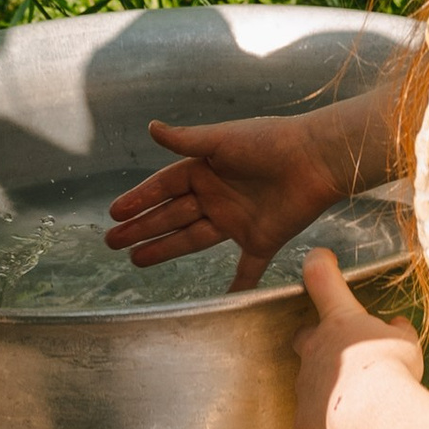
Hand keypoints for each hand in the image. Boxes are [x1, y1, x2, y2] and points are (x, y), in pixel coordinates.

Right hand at [105, 111, 342, 291]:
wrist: (315, 159)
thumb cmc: (269, 142)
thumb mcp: (222, 139)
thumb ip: (186, 140)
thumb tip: (150, 128)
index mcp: (206, 171)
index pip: (163, 188)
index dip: (139, 199)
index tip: (114, 213)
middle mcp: (217, 197)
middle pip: (171, 216)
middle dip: (142, 228)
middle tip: (113, 243)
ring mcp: (237, 220)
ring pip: (192, 239)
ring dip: (164, 249)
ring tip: (136, 260)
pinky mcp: (262, 239)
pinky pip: (247, 269)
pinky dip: (237, 285)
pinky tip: (222, 301)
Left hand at [294, 249, 422, 428]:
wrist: (376, 412)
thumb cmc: (392, 369)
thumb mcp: (405, 341)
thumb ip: (398, 330)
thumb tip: (397, 322)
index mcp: (339, 321)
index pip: (322, 280)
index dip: (319, 265)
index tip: (319, 259)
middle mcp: (315, 347)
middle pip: (304, 337)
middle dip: (317, 343)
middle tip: (342, 355)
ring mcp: (305, 383)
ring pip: (308, 380)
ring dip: (326, 385)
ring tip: (354, 399)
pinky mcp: (304, 417)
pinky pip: (310, 419)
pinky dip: (324, 421)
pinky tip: (346, 426)